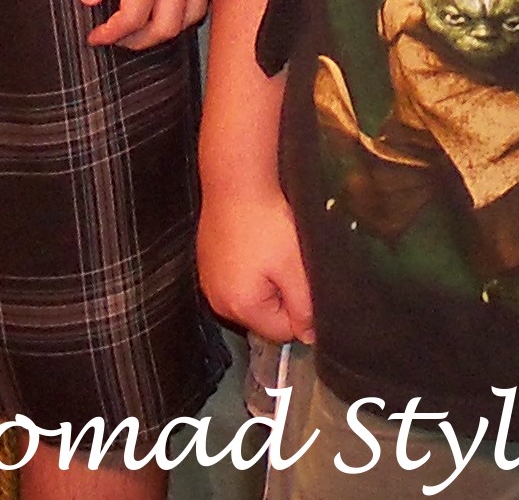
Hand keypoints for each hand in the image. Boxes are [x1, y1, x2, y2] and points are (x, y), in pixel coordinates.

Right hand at [197, 172, 313, 343]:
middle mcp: (218, 300)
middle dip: (282, 293)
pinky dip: (251, 265)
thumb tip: (310, 336)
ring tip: (271, 248)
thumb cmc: (265, 223)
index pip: (282, 330)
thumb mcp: (295, 267)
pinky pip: (238, 276)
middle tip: (288, 261)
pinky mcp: (209, 262)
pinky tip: (256, 241)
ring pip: (252, 294)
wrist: (236, 183)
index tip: (303, 279)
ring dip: (267, 278)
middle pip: (265, 314)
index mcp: (239, 307)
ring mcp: (209, 281)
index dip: (301, 307)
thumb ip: (304, 307)